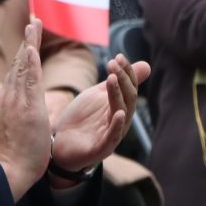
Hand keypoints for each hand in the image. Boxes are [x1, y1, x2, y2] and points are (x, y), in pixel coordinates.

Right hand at [0, 20, 50, 199]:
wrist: (9, 170)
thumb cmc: (12, 156)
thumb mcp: (8, 129)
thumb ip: (9, 114)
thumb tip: (8, 107)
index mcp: (6, 103)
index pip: (15, 75)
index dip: (21, 56)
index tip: (28, 42)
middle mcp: (7, 98)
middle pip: (18, 65)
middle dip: (26, 42)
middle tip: (33, 22)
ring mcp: (15, 102)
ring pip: (23, 67)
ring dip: (29, 44)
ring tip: (34, 25)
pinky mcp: (25, 108)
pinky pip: (28, 81)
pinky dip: (29, 63)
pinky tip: (31, 48)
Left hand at [49, 54, 150, 180]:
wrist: (59, 146)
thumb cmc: (82, 120)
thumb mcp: (99, 96)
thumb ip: (117, 81)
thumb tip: (146, 64)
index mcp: (120, 108)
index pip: (129, 88)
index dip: (126, 72)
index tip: (118, 56)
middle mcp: (120, 122)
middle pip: (128, 99)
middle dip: (122, 79)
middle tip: (112, 63)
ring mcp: (112, 136)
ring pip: (121, 113)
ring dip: (118, 95)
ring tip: (112, 78)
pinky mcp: (101, 149)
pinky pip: (112, 137)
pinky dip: (117, 125)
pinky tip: (119, 113)